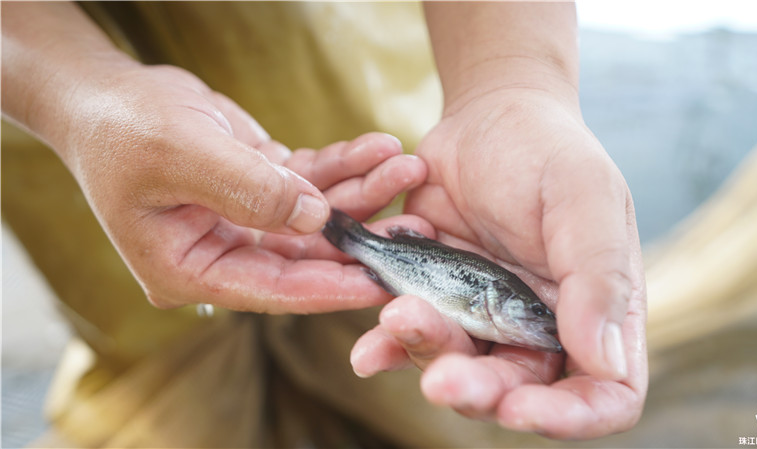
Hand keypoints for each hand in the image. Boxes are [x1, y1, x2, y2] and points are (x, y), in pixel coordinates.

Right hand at [56, 63, 426, 312]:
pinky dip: (343, 166)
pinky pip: (310, 183)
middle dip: (362, 235)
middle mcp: (222, 254)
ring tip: (407, 167)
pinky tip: (379, 148)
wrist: (105, 93)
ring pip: (316, 218)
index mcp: (190, 269)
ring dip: (362, 193)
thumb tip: (317, 217)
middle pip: (305, 256)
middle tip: (417, 224)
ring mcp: (243, 223)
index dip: (330, 285)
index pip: (273, 289)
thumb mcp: (183, 156)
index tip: (384, 282)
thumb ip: (252, 191)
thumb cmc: (122, 128)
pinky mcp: (259, 189)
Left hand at [351, 88, 646, 438]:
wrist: (489, 116)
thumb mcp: (585, 199)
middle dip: (477, 392)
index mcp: (596, 310)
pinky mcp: (435, 299)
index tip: (522, 408)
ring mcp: (484, 317)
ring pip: (456, 367)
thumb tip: (606, 364)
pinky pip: (410, 338)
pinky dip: (387, 345)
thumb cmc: (548, 150)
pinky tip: (368, 348)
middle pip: (516, 391)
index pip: (603, 395)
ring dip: (426, 354)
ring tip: (399, 314)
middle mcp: (540, 326)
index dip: (569, 417)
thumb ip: (598, 277)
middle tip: (441, 381)